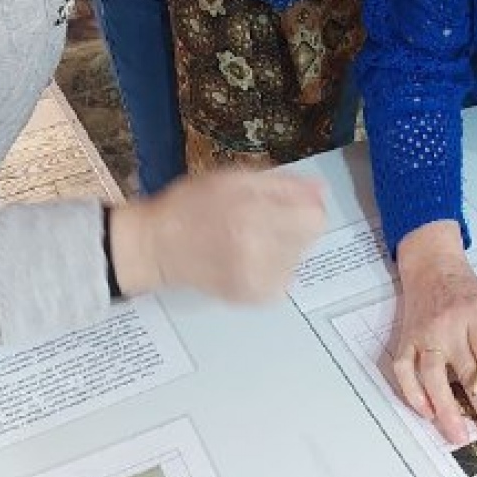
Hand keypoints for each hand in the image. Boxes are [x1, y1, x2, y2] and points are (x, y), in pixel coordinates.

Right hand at [109, 169, 325, 303]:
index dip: (306, 206)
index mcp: (253, 214)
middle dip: (292, 225)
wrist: (156, 247)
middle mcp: (258, 250)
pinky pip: (283, 280)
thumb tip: (320, 190)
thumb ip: (280, 183)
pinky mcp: (251, 298)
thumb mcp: (234, 178)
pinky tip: (247, 259)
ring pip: (298, 259)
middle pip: (309, 238)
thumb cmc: (191, 205)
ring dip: (283, 248)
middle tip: (261, 220)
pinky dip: (272, 269)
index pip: (314, 218)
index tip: (289, 204)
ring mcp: (255, 279)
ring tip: (250, 240)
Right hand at [393, 221, 476, 454]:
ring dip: (446, 411)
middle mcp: (448, 325)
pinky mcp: (405, 340)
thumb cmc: (465, 291)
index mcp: (476, 313)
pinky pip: (405, 372)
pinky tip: (426, 413)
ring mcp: (424, 334)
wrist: (431, 266)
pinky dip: (413, 395)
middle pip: (468, 373)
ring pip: (433, 378)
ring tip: (459, 436)